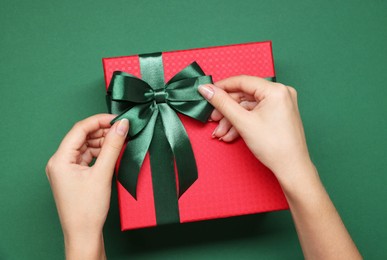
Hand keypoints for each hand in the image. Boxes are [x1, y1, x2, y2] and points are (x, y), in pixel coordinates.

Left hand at [46, 114, 128, 259]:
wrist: (83, 234)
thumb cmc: (87, 210)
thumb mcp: (102, 173)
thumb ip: (113, 147)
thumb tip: (121, 126)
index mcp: (60, 159)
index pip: (79, 129)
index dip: (99, 121)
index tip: (117, 119)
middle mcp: (60, 162)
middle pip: (82, 137)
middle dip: (103, 132)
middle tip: (122, 130)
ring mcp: (66, 169)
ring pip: (86, 147)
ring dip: (103, 143)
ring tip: (120, 142)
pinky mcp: (74, 175)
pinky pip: (88, 157)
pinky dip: (100, 153)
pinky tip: (113, 153)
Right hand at [198, 75, 310, 181]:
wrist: (291, 168)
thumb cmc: (274, 146)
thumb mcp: (243, 122)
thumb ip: (222, 103)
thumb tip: (207, 89)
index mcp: (276, 90)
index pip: (242, 81)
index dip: (222, 87)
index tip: (207, 92)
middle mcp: (281, 93)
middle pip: (244, 95)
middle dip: (226, 110)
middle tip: (212, 117)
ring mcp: (281, 104)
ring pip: (248, 107)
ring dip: (232, 119)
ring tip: (221, 132)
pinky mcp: (278, 114)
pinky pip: (255, 113)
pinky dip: (243, 123)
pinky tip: (231, 134)